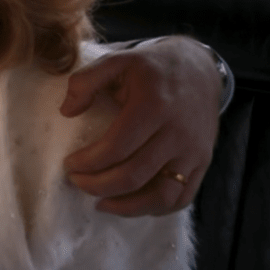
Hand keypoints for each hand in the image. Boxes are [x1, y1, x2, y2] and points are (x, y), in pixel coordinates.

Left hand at [60, 36, 221, 216]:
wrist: (200, 68)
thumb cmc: (151, 67)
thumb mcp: (116, 60)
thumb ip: (85, 80)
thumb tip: (66, 112)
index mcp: (153, 106)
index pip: (116, 148)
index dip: (88, 163)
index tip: (69, 164)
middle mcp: (177, 133)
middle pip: (134, 175)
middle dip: (98, 186)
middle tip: (77, 182)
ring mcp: (193, 151)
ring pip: (161, 195)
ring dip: (126, 207)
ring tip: (100, 203)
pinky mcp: (202, 162)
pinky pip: (181, 198)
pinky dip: (154, 209)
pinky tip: (130, 204)